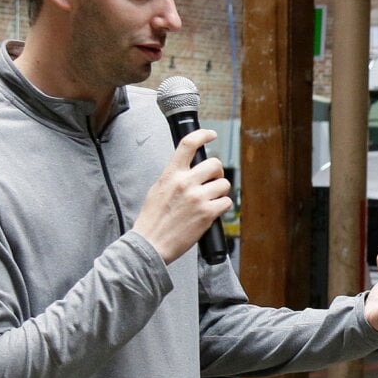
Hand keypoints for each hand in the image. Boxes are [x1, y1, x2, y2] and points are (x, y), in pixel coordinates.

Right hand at [132, 128, 231, 263]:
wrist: (151, 243)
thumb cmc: (152, 220)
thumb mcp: (157, 189)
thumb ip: (174, 177)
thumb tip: (188, 171)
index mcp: (171, 174)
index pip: (188, 145)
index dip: (203, 135)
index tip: (211, 134)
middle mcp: (185, 182)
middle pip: (215, 164)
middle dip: (217, 173)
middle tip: (212, 182)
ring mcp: (198, 197)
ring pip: (224, 184)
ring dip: (220, 192)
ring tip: (210, 201)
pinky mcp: (207, 213)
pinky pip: (227, 202)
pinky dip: (223, 207)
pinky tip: (212, 212)